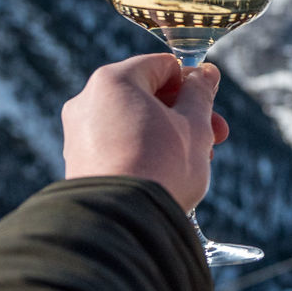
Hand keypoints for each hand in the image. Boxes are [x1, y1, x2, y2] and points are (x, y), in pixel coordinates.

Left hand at [61, 54, 229, 213]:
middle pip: (147, 95)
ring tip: (195, 162)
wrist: (122, 224)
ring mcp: (78, 133)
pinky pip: (116, 145)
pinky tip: (164, 174)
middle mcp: (87, 100)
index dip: (192, 83)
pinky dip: (142, 151)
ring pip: (132, 121)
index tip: (211, 106)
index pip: (162, 66)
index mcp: (113, 80)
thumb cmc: (161, 168)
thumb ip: (200, 94)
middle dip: (184, 114)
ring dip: (166, 134)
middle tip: (214, 137)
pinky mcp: (77, 162)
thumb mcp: (194, 126)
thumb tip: (206, 73)